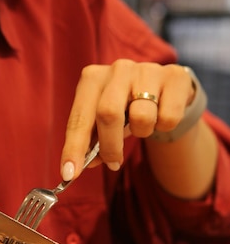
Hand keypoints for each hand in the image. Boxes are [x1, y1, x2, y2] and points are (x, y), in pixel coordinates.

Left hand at [60, 60, 194, 179]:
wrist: (165, 88)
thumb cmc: (126, 107)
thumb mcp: (104, 121)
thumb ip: (91, 141)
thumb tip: (78, 167)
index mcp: (92, 79)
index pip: (79, 118)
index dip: (74, 147)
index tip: (69, 173)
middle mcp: (118, 69)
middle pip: (108, 114)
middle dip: (110, 146)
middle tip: (113, 163)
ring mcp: (147, 70)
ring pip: (142, 117)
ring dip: (142, 133)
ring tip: (142, 125)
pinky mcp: (174, 76)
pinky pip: (168, 117)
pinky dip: (164, 127)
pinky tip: (161, 114)